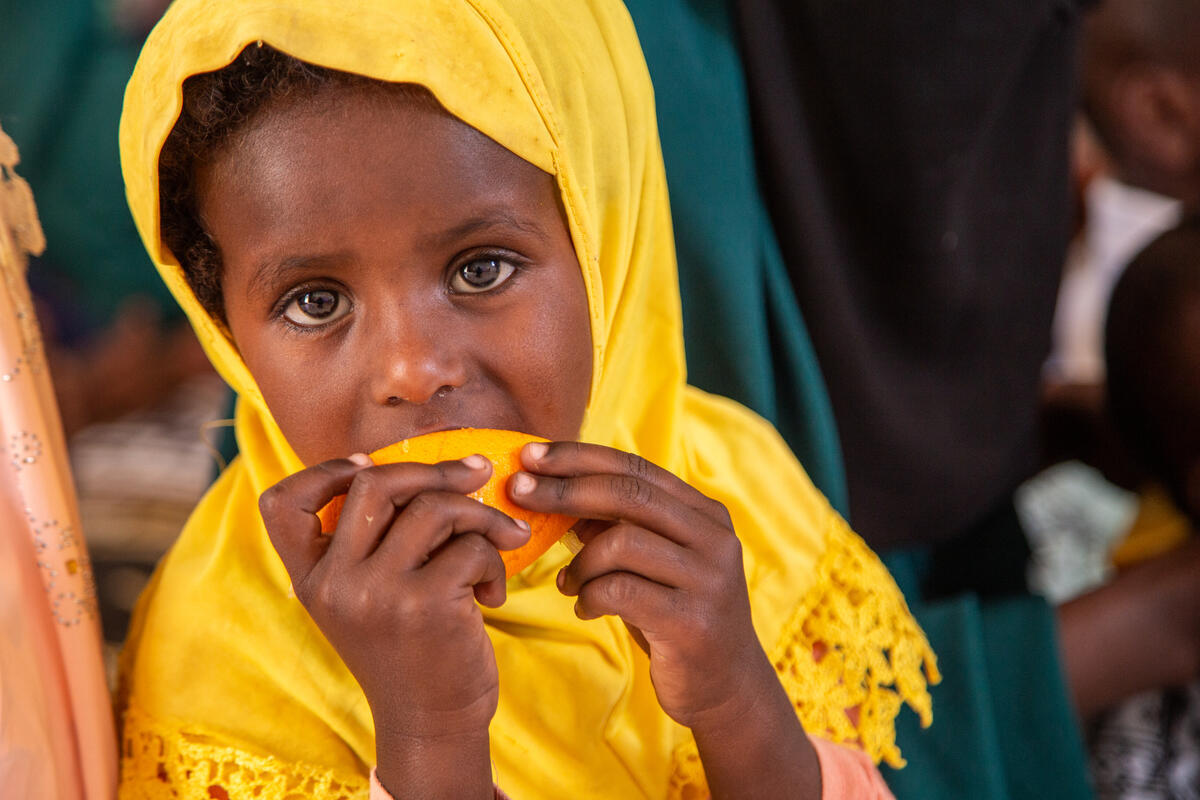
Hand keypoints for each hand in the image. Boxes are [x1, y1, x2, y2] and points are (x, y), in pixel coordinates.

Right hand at [259, 454, 529, 796]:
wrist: (431, 723)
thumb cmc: (410, 649)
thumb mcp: (366, 598)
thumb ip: (370, 543)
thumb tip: (416, 465)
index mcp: (311, 579)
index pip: (281, 502)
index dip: (324, 469)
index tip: (370, 464)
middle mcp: (334, 583)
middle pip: (374, 483)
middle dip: (435, 470)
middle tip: (476, 472)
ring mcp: (377, 593)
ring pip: (434, 508)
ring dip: (481, 516)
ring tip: (503, 540)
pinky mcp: (425, 604)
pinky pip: (471, 546)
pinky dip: (495, 560)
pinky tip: (492, 592)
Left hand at [508, 441, 775, 729]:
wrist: (725, 686)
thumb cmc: (676, 616)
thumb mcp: (652, 563)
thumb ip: (618, 526)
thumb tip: (556, 489)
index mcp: (705, 513)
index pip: (636, 468)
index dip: (579, 457)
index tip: (530, 455)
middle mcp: (714, 538)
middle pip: (628, 495)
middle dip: (565, 489)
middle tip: (519, 491)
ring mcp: (708, 579)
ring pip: (622, 542)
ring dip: (580, 561)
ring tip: (567, 582)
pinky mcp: (692, 621)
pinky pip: (621, 591)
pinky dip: (590, 595)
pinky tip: (585, 608)